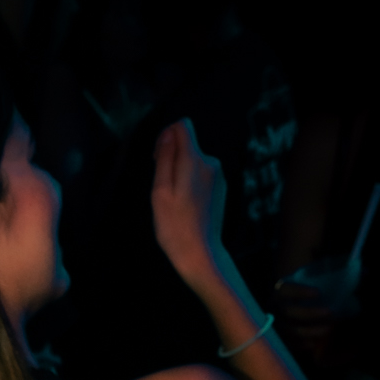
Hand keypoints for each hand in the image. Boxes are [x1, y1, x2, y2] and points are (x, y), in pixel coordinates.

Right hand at [151, 119, 226, 291]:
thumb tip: (168, 133)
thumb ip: (165, 158)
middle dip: (172, 157)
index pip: (183, 126)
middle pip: (187, 145)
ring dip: (180, 172)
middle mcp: (211, 162)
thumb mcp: (160, 191)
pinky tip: (186, 206)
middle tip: (162, 188)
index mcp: (194, 160)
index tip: (158, 159)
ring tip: (174, 200)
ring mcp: (218, 176)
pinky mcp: (221, 188)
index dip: (165, 136)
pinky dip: (190, 183)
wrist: (201, 254)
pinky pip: (201, 175)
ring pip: (193, 161)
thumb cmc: (174, 226)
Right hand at [271, 277, 333, 363]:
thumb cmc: (308, 296)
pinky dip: (303, 344)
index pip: (286, 289)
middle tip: (330, 312)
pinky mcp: (279, 339)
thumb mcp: (315, 283)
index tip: (318, 293)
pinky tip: (316, 342)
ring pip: (289, 330)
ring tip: (329, 329)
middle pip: (288, 311)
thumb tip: (364, 272)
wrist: (291, 311)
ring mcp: (275, 324)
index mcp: (281, 291)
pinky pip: (289, 344)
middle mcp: (275, 308)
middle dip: (309, 313)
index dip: (300, 292)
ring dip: (310, 331)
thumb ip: (334, 277)